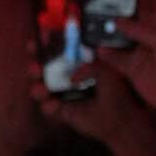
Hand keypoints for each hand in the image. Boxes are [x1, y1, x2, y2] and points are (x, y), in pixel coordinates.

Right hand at [29, 45, 143, 143]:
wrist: (121, 121)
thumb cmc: (118, 93)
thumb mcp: (108, 73)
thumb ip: (92, 67)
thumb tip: (72, 73)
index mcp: (76, 60)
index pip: (57, 45)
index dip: (48, 39)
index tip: (45, 34)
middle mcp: (64, 74)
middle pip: (41, 63)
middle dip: (34, 61)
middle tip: (36, 65)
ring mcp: (60, 92)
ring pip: (38, 84)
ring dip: (36, 84)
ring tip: (42, 87)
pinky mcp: (60, 110)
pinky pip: (46, 106)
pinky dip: (48, 105)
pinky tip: (54, 104)